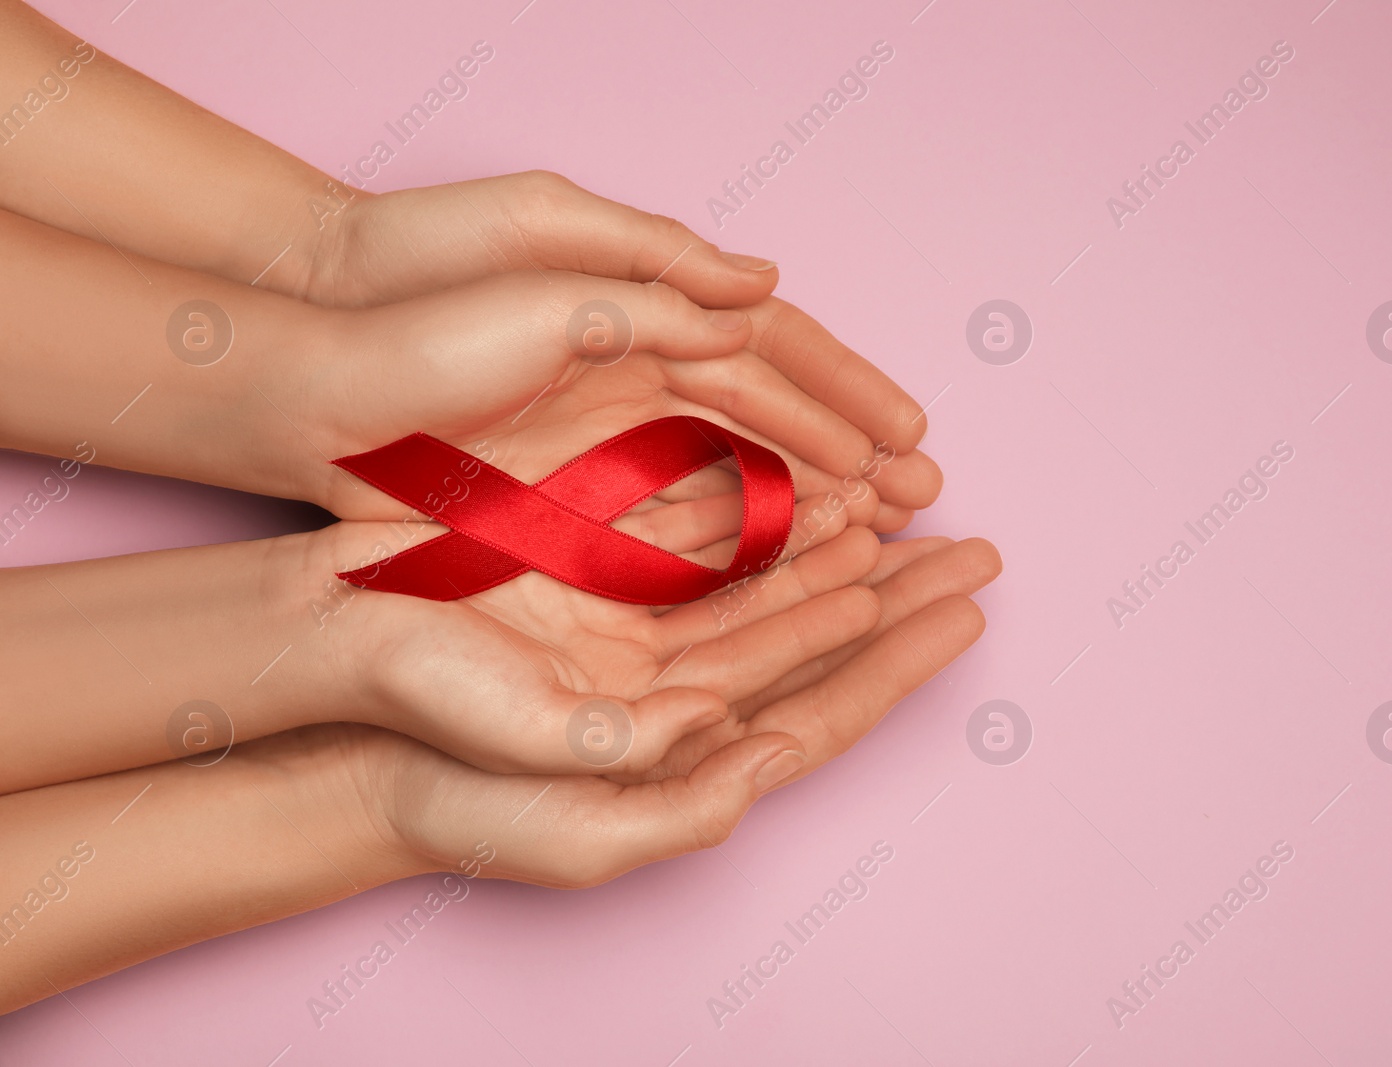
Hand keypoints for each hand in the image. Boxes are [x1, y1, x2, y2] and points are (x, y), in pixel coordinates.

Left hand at [305, 265, 942, 529]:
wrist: (317, 366)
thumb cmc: (423, 282)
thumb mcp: (542, 239)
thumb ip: (655, 265)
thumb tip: (760, 284)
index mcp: (645, 309)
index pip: (771, 349)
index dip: (845, 389)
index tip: (909, 432)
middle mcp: (642, 380)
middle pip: (770, 420)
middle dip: (851, 455)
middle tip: (922, 497)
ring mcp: (609, 445)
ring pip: (734, 477)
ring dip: (809, 504)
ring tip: (877, 537)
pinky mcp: (569, 503)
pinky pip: (673, 526)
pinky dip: (735, 543)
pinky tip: (784, 565)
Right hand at [369, 537, 1000, 886]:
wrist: (357, 713)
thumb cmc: (456, 796)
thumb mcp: (575, 827)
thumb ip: (684, 801)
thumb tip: (769, 745)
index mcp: (692, 755)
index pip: (826, 704)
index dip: (903, 659)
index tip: (972, 611)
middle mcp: (682, 690)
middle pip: (818, 636)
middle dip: (899, 593)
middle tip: (973, 547)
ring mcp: (645, 629)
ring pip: (767, 578)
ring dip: (834, 540)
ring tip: (901, 498)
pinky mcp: (602, 576)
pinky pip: (699, 535)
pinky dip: (751, 506)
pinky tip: (795, 476)